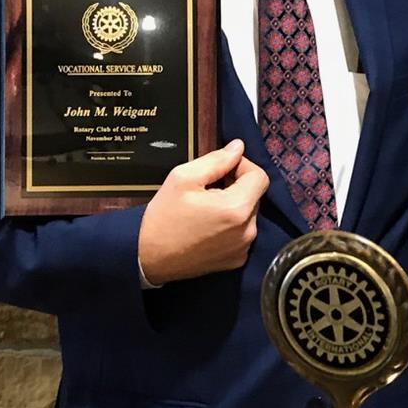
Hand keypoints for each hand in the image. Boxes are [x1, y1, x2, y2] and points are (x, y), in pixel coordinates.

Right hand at [137, 139, 269, 285]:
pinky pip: (242, 234)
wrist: (148, 257)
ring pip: (249, 215)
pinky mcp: (237, 261)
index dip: (242, 166)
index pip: (259, 177)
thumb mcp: (184, 178)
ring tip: (206, 210)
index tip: (221, 170)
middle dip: (236, 187)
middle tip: (208, 190)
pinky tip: (208, 227)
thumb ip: (216, 160)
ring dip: (234, 206)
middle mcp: (247, 231)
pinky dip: (231, 226)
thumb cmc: (164, 216)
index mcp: (237, 208)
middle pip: (255, 196)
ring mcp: (243, 249)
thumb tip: (238, 147)